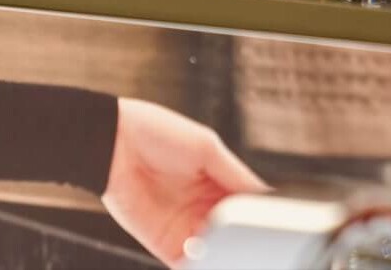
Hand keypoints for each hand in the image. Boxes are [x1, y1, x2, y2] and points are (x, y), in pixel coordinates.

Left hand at [101, 97, 266, 267]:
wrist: (112, 143)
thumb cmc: (155, 133)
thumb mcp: (205, 146)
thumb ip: (236, 175)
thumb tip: (268, 196)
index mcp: (217, 183)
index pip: (248, 208)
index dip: (261, 220)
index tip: (278, 232)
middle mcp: (204, 209)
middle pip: (237, 237)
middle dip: (250, 246)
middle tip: (262, 251)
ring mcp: (187, 228)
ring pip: (219, 256)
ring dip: (231, 260)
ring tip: (242, 260)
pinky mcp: (167, 246)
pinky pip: (192, 267)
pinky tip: (215, 265)